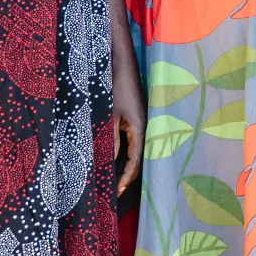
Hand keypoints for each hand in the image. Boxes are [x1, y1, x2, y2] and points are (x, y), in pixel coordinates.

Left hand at [112, 59, 145, 196]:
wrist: (122, 63)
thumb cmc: (116, 88)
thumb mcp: (111, 116)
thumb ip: (111, 139)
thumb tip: (109, 162)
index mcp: (141, 130)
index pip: (135, 163)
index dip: (126, 179)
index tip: (116, 192)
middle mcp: (146, 128)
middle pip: (139, 159)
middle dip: (128, 175)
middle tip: (115, 190)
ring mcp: (143, 122)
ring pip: (137, 150)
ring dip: (127, 164)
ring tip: (115, 177)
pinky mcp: (138, 117)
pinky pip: (134, 140)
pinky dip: (126, 152)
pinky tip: (116, 156)